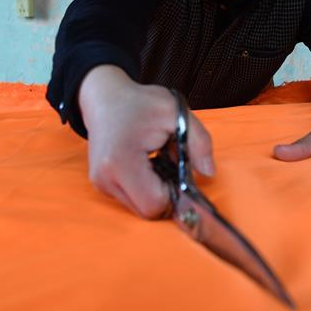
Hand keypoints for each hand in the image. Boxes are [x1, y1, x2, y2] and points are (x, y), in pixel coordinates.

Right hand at [78, 65, 213, 217]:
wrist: (105, 98)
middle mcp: (106, 178)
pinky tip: (148, 165)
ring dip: (156, 191)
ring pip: (140, 209)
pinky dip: (146, 188)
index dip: (174, 192)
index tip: (179, 168)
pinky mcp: (102, 185)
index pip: (154, 204)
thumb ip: (199, 142)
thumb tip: (209, 173)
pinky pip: (132, 200)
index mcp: (121, 161)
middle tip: (171, 163)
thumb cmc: (141, 103)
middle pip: (148, 211)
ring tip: (158, 160)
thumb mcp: (177, 113)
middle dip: (167, 193)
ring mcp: (101, 184)